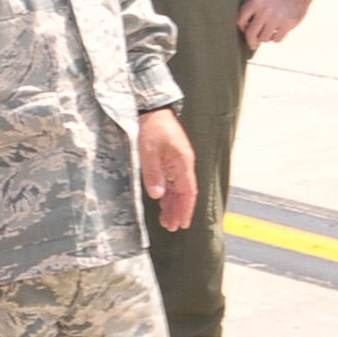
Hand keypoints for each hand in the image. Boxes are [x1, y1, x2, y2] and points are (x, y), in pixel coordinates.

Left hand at [139, 107, 200, 231]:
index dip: (186, 209)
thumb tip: (158, 195)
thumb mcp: (148, 151)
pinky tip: (162, 201)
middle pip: (184, 193)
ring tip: (166, 219)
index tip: (183, 223)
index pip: (188, 192)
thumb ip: (153, 174)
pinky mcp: (170, 159)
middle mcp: (183, 164)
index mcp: (183, 163)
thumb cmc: (152, 127)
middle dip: (178, 211)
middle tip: (171, 227)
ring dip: (172, 204)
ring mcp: (177, 161)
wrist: (151, 109)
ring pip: (177, 188)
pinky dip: (167, 192)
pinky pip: (171, 180)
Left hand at [236, 0, 317, 48]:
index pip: (240, 21)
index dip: (242, 28)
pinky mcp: (288, 24)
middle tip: (252, 44)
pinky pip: (277, 39)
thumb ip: (250, 5)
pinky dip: (276, 38)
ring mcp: (277, 18)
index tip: (245, 30)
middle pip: (251, 34)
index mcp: (255, 2)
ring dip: (265, 38)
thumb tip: (240, 22)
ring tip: (268, 32)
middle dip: (251, 41)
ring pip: (264, 38)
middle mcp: (265, 10)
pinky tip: (277, 32)